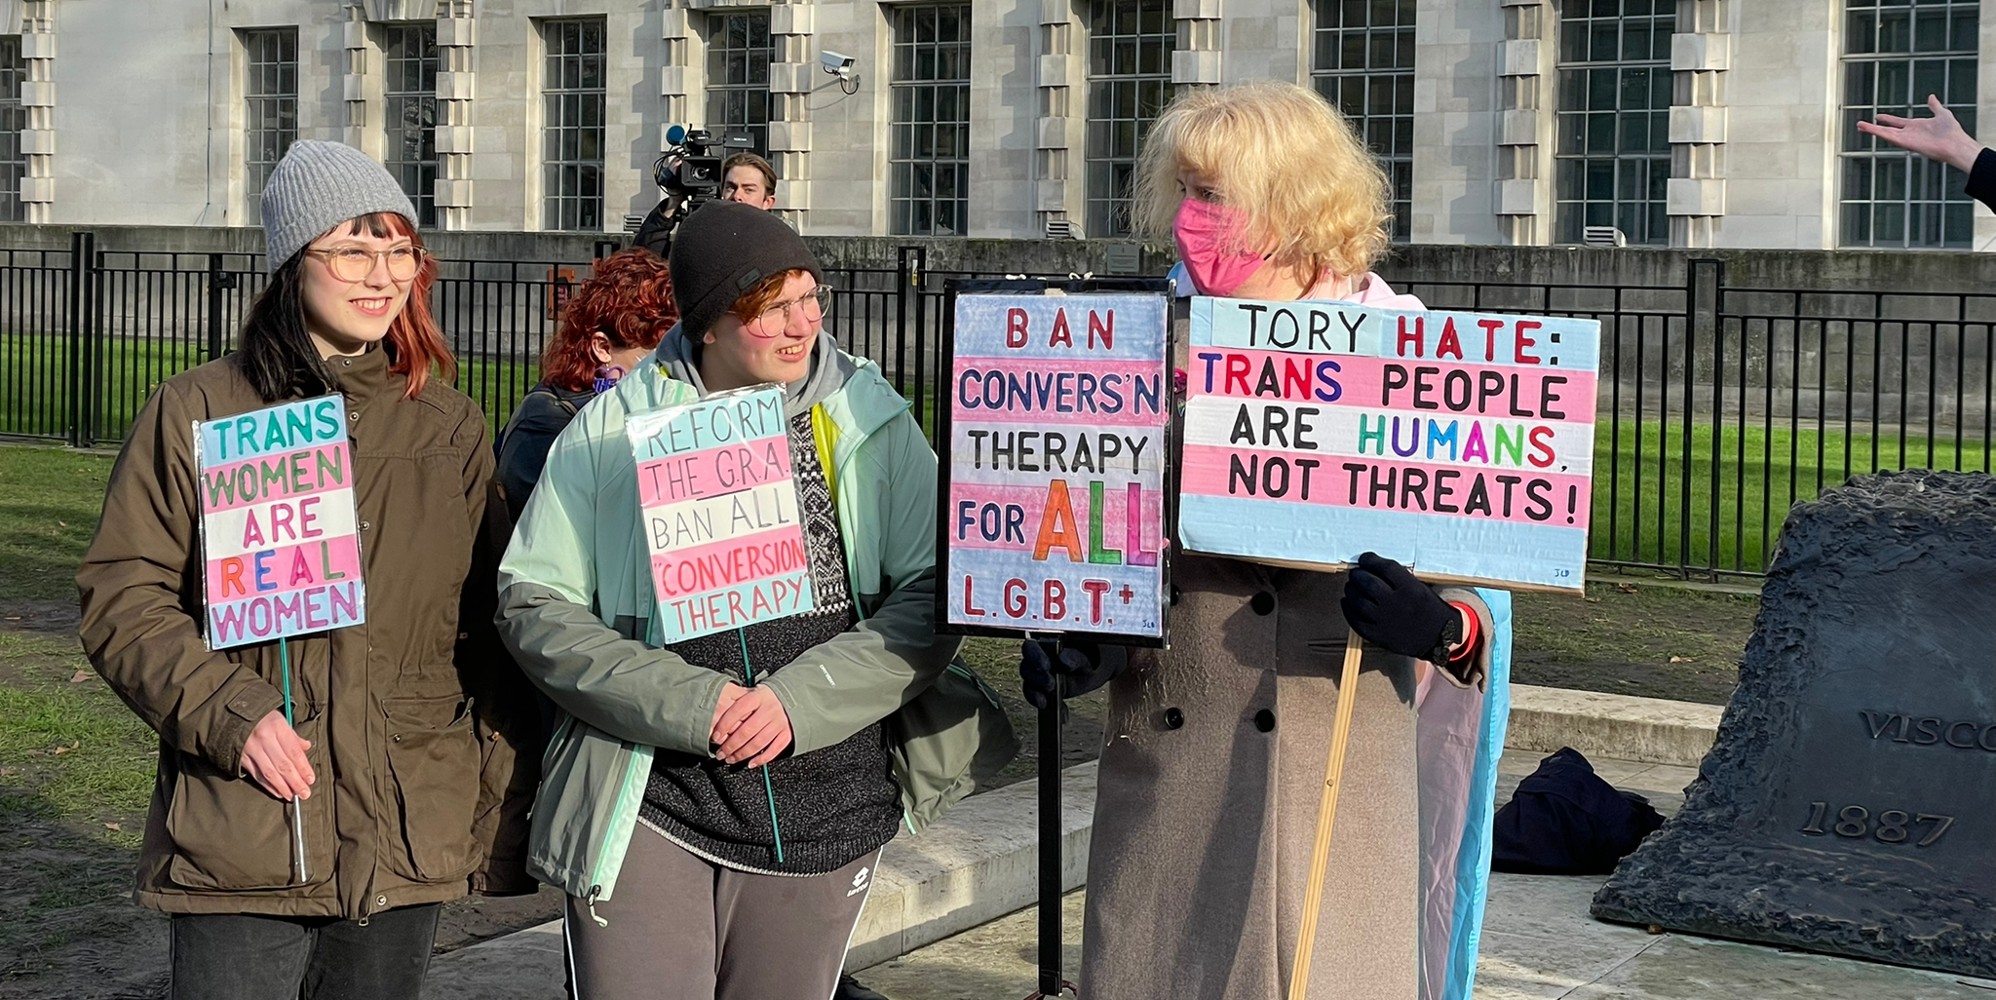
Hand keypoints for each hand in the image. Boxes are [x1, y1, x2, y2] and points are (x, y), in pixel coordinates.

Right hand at [241, 711, 313, 800]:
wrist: (234, 715)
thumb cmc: (264, 718)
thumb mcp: (282, 721)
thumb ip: (294, 737)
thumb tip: (307, 747)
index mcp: (278, 727)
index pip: (294, 752)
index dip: (303, 768)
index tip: (310, 780)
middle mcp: (264, 739)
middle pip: (283, 765)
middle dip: (295, 782)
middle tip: (305, 794)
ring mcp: (251, 749)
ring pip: (270, 773)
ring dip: (282, 787)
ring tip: (292, 796)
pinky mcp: (242, 758)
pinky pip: (257, 775)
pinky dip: (268, 786)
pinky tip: (278, 792)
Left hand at [710, 684, 792, 766]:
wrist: (787, 698)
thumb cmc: (762, 699)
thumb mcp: (747, 693)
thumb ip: (733, 702)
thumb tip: (713, 716)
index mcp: (757, 697)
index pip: (737, 711)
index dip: (724, 725)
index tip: (715, 737)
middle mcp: (769, 709)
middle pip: (747, 731)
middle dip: (730, 745)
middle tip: (721, 753)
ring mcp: (779, 722)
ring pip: (759, 743)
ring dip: (742, 754)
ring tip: (731, 759)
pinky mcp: (787, 733)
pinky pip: (775, 749)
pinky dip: (762, 759)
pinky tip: (750, 763)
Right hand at [1018, 640, 1120, 710]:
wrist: (1101, 664)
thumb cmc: (1094, 652)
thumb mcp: (1088, 655)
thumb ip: (1075, 657)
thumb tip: (1062, 659)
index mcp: (1046, 642)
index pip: (1031, 647)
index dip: (1034, 656)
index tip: (1045, 666)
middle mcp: (1039, 658)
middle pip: (1026, 668)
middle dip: (1036, 678)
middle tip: (1050, 684)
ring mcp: (1042, 675)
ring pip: (1029, 684)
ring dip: (1035, 693)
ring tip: (1044, 701)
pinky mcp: (1046, 690)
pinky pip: (1037, 697)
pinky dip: (1041, 703)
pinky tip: (1049, 707)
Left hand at [1339, 552, 1455, 660]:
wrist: (1439, 637)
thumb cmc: (1428, 608)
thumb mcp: (1420, 587)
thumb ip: (1398, 578)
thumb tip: (1371, 567)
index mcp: (1411, 589)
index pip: (1385, 568)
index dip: (1370, 560)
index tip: (1365, 559)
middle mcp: (1397, 604)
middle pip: (1368, 583)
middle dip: (1358, 575)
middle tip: (1356, 574)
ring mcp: (1387, 622)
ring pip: (1358, 602)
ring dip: (1351, 591)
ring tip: (1351, 587)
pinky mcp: (1379, 636)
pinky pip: (1356, 622)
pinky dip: (1348, 610)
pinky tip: (1348, 602)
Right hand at [1857, 94, 1984, 172]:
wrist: (1955, 143)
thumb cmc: (1952, 131)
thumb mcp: (1943, 113)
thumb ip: (1935, 106)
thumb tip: (1932, 97)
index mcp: (1916, 126)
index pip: (1898, 122)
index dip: (1888, 119)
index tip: (1878, 116)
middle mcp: (1909, 133)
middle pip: (1887, 129)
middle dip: (1874, 127)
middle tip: (1861, 125)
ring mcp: (1906, 138)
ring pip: (1885, 133)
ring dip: (1871, 130)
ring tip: (1859, 126)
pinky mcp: (1905, 143)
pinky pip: (1889, 137)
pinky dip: (1878, 132)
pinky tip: (1870, 129)